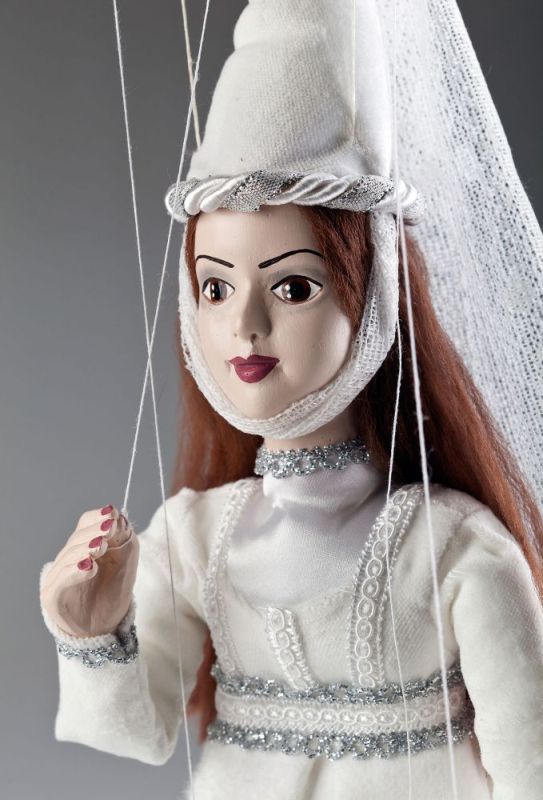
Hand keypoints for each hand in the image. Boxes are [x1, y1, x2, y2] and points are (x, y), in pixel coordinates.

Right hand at [40, 505, 138, 637]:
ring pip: (69, 557)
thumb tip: (118, 516)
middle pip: (77, 539)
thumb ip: (123, 538)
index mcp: (83, 545)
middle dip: (94, 532)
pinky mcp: (53, 597)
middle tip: (109, 528)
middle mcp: (67, 558)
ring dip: (86, 549)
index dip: (98, 517)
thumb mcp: (126, 561)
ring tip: (101, 546)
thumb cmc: (113, 592)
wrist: (104, 628)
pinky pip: (61, 581)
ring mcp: (57, 577)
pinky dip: (75, 572)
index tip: (113, 514)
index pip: (85, 524)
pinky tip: (89, 567)